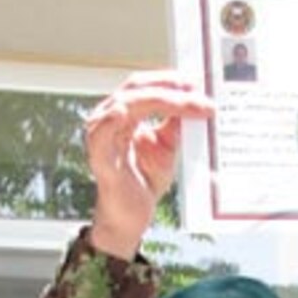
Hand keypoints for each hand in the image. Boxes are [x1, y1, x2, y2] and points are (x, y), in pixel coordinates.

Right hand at [82, 72, 212, 260]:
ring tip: (183, 102)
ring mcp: (102, 137)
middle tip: (198, 94)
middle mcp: (109, 118)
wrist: (131, 217)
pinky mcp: (100, 159)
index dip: (169, 80)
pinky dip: (109, 121)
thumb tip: (194, 102)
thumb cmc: (144, 179)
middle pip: (136, 89)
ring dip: (156, 100)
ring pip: (124, 104)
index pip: (144, 85)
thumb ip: (175, 124)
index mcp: (124, 113)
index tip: (196, 83)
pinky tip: (122, 112)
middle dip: (170, 89)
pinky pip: (100, 136)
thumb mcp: (167, 146)